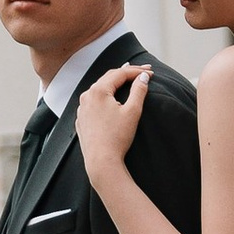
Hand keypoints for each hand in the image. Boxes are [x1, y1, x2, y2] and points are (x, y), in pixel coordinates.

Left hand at [72, 62, 150, 194]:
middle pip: (108, 78)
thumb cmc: (117, 138)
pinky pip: (94, 102)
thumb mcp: (133, 111)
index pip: (120, 74)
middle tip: (143, 71)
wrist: (101, 162)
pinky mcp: (82, 120)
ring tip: (128, 79)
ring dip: (115, 83)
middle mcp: (86, 96)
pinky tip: (112, 99)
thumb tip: (143, 78)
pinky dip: (106, 97)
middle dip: (126, 74)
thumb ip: (139, 91)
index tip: (151, 72)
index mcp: (98, 91)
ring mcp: (82, 108)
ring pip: (100, 89)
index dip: (137, 71)